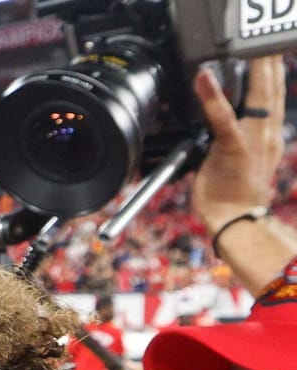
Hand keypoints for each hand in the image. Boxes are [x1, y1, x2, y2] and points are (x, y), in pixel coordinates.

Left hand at [192, 55, 285, 228]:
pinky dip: (212, 97)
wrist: (237, 220)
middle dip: (271, 61)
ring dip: (256, 68)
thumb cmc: (233, 194)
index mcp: (269, 134)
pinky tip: (203, 78)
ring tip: (249, 46)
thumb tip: (230, 128)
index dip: (273, 71)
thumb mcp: (242, 160)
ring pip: (259, 96)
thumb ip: (241, 139)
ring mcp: (252, 139)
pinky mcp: (232, 147)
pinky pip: (222, 118)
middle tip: (266, 40)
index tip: (272, 50)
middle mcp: (267, 133)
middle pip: (272, 88)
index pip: (275, 95)